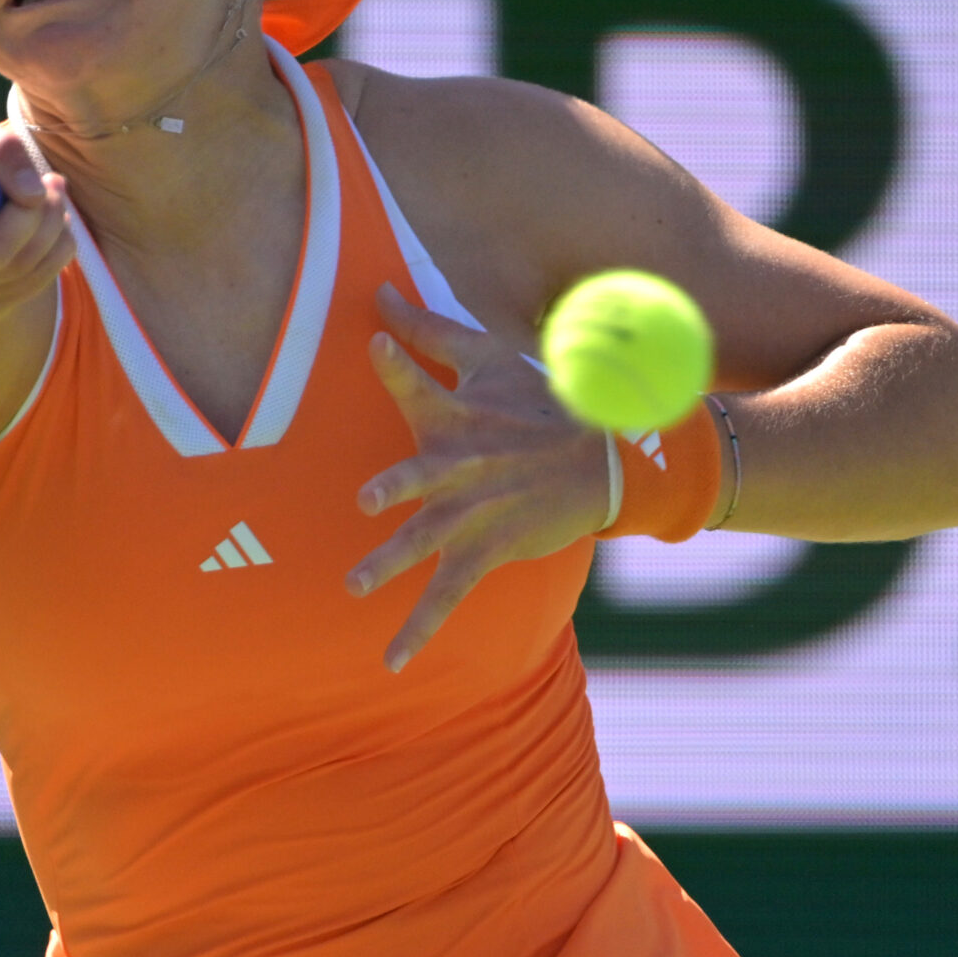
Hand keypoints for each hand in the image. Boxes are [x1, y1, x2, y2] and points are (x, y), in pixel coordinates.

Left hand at [345, 285, 612, 671]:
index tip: (378, 343)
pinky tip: (390, 661)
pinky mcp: (489, 550)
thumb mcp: (487, 358)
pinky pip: (448, 595)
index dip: (400, 362)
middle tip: (369, 498)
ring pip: (430, 540)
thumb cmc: (532, 401)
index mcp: (460, 415)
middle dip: (401, 485)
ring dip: (394, 562)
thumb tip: (378, 295)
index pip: (423, 384)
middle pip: (427, 474)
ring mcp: (477, 513)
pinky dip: (419, 628)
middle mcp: (464, 466)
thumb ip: (428, 330)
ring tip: (355, 584)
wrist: (601, 462)